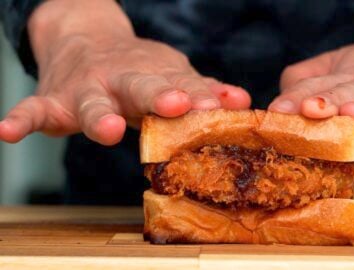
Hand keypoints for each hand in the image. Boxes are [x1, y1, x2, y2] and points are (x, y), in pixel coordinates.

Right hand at [0, 0, 249, 144]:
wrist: (91, 42)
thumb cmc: (140, 70)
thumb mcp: (171, 75)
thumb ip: (201, 90)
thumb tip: (241, 102)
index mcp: (153, 78)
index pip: (180, 87)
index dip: (199, 97)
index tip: (218, 105)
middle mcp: (120, 81)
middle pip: (140, 88)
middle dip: (158, 97)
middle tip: (176, 105)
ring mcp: (84, 90)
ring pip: (89, 103)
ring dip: (98, 116)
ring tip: (106, 129)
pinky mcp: (51, 101)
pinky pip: (32, 110)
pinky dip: (20, 120)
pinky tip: (6, 131)